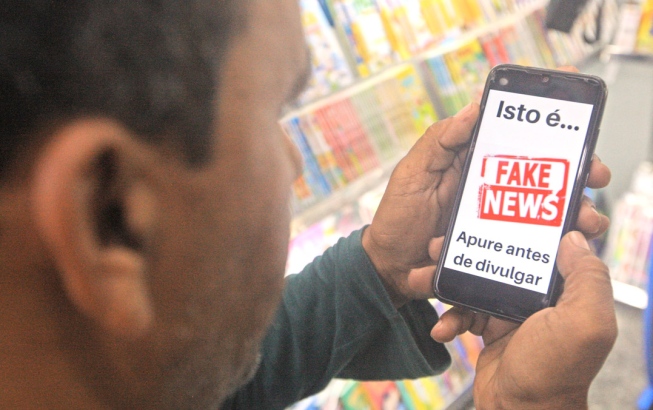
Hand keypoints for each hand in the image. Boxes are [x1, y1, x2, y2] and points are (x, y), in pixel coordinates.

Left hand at [362, 98, 609, 305]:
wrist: (390, 269)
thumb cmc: (397, 218)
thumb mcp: (412, 174)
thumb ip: (439, 141)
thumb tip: (473, 108)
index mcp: (474, 164)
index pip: (516, 138)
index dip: (548, 126)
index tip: (576, 115)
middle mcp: (493, 189)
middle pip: (545, 175)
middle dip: (577, 172)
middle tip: (594, 175)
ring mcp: (499, 220)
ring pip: (547, 212)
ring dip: (575, 214)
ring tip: (586, 219)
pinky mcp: (499, 249)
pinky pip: (532, 247)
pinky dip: (553, 250)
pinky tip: (566, 251)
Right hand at [431, 232, 616, 408]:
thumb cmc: (553, 373)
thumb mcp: (584, 323)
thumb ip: (588, 278)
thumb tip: (574, 238)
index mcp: (567, 290)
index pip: (551, 245)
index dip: (530, 224)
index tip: (505, 208)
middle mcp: (540, 297)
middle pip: (504, 258)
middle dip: (474, 249)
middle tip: (445, 242)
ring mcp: (512, 311)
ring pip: (478, 280)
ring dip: (451, 279)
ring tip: (427, 278)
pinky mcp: (489, 326)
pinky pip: (464, 310)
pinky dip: (450, 318)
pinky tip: (442, 328)